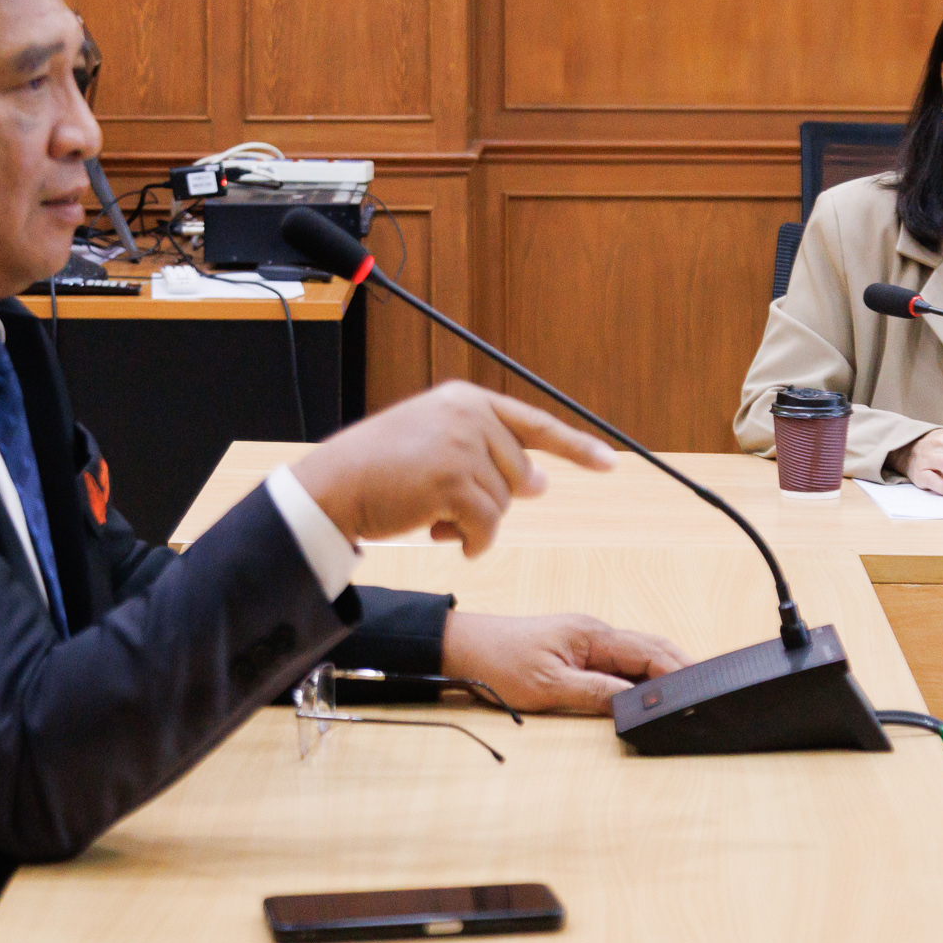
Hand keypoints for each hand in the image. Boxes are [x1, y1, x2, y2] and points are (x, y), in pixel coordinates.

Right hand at [291, 380, 616, 555]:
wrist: (332, 486)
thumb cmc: (379, 469)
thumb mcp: (433, 444)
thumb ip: (485, 454)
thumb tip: (540, 483)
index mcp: (466, 399)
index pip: (534, 424)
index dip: (575, 446)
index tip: (610, 463)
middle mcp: (468, 414)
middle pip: (519, 475)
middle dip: (494, 502)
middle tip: (450, 511)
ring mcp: (461, 444)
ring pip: (504, 505)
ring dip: (475, 525)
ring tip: (435, 519)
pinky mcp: (452, 480)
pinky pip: (487, 527)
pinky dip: (473, 543)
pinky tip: (443, 538)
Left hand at [440, 612, 688, 715]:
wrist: (463, 648)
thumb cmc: (499, 662)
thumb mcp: (549, 686)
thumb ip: (596, 692)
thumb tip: (636, 701)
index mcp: (593, 635)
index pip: (649, 652)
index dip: (677, 671)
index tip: (700, 689)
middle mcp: (595, 633)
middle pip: (651, 647)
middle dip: (680, 666)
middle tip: (707, 689)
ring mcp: (586, 641)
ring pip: (637, 653)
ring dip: (661, 670)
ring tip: (686, 691)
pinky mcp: (575, 651)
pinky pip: (619, 660)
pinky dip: (639, 674)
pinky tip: (646, 691)